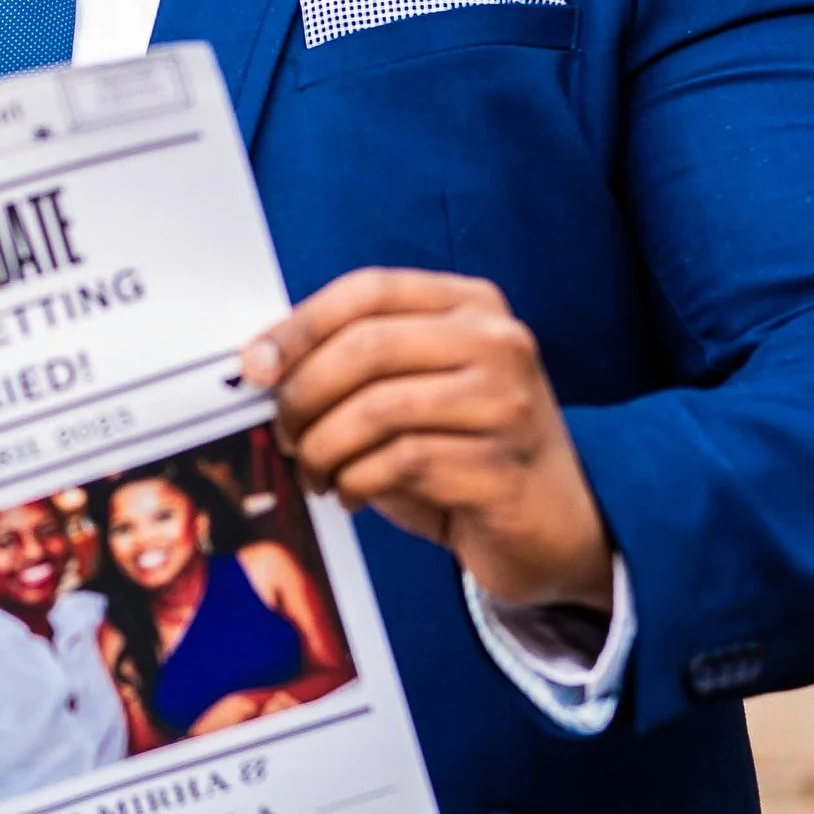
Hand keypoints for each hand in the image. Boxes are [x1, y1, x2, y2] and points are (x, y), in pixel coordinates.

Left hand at [244, 270, 611, 610]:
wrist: (559, 523)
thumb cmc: (471, 451)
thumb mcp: (419, 388)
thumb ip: (360, 363)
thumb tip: (263, 363)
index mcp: (473, 305)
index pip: (368, 290)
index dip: (299, 326)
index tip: (255, 366)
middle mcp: (500, 343)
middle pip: (365, 347)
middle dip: (303, 396)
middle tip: (285, 433)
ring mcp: (508, 405)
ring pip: (375, 410)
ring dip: (324, 449)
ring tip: (316, 472)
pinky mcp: (503, 467)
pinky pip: (397, 464)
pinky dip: (356, 482)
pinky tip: (354, 493)